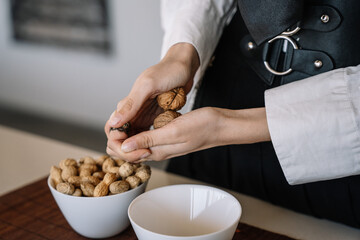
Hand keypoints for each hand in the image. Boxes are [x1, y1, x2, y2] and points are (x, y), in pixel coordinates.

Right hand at [105, 43, 199, 159]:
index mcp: (127, 104)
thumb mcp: (149, 86)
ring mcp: (143, 116)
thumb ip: (131, 104)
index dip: (119, 143)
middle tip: (145, 154)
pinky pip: (145, 134)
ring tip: (150, 153)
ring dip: (137, 148)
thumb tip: (113, 123)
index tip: (136, 149)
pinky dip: (147, 143)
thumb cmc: (168, 71)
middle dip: (127, 150)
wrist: (184, 65)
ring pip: (132, 138)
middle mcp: (132, 112)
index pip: (112, 130)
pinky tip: (155, 147)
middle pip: (120, 138)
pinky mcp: (154, 118)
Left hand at [106, 107, 270, 161]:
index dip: (116, 143)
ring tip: (121, 121)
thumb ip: (148, 140)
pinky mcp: (168, 135)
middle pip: (130, 150)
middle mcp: (158, 150)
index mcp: (158, 151)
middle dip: (118, 140)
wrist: (220, 124)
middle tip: (114, 124)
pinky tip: (135, 119)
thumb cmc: (202, 127)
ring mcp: (163, 143)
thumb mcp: (172, 131)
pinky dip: (137, 129)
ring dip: (126, 134)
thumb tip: (125, 147)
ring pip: (137, 143)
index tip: (112, 128)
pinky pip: (147, 135)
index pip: (128, 154)